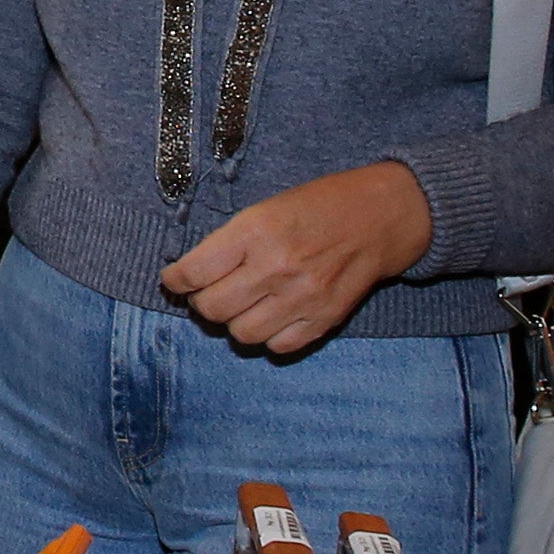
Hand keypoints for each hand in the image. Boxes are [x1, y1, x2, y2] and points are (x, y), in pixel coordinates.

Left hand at [160, 161, 435, 355]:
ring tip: (242, 305)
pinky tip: (271, 316)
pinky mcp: (325, 319)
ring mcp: (302, 297)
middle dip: (201, 302)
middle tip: (209, 292)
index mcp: (254, 232)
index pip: (192, 272)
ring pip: (241, 334)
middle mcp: (276, 267)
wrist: (379, 217)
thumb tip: (189, 275)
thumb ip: (228, 242)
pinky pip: (278, 346)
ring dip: (234, 322)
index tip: (174, 280)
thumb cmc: (316, 207)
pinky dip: (268, 336)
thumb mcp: (264, 208)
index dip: (174, 280)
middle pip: (211, 309)